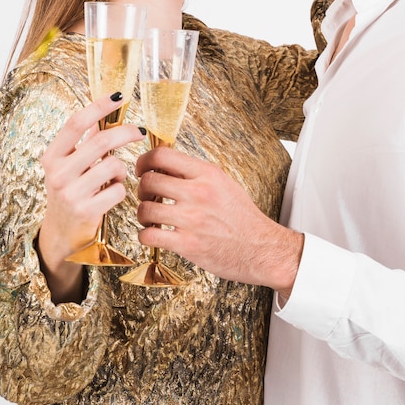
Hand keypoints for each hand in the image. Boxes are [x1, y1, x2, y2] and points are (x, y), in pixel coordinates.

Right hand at [37, 94, 145, 300]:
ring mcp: (70, 192)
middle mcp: (58, 172)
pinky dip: (121, 190)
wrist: (62, 231)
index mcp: (52, 156)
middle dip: (126, 133)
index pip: (77, 122)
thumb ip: (84, 142)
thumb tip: (103, 114)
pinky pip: (118, 190)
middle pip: (102, 141)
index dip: (99, 106)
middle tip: (140, 132)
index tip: (120, 95)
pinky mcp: (85, 210)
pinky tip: (111, 195)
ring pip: (114, 165)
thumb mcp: (71, 166)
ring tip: (113, 177)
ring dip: (121, 169)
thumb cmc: (72, 192)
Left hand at [134, 147, 302, 295]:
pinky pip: (149, 235)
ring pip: (145, 208)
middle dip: (142, 190)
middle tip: (148, 197)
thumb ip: (197, 174)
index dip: (145, 161)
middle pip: (149, 180)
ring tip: (152, 219)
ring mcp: (193, 219)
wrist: (262, 248)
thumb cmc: (243, 219)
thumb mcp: (224, 185)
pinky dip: (146, 235)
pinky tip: (155, 235)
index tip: (143, 169)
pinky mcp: (188, 244)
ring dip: (143, 214)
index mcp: (208, 174)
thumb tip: (166, 166)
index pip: (162, 155)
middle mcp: (199, 193)